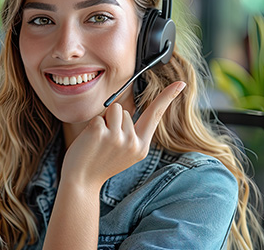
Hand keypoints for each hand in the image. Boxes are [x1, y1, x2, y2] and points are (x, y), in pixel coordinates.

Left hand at [61, 81, 185, 190]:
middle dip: (113, 122)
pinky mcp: (101, 133)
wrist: (82, 181)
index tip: (181, 82)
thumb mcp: (123, 151)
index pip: (156, 115)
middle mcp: (133, 142)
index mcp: (141, 146)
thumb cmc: (100, 162)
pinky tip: (90, 142)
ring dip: (104, 121)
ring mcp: (117, 138)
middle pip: (125, 112)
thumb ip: (129, 133)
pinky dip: (93, 125)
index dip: (168, 97)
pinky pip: (99, 116)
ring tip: (98, 142)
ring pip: (114, 110)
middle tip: (104, 144)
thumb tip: (124, 111)